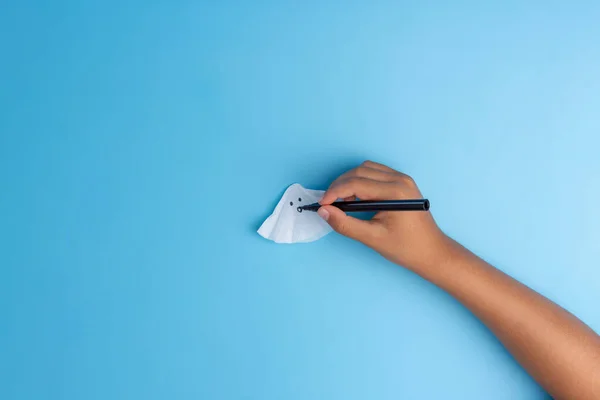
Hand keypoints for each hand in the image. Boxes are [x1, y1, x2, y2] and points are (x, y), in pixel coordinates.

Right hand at [318, 161, 448, 271]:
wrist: (432, 252)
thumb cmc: (406, 248)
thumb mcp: (372, 238)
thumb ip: (346, 224)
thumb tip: (324, 211)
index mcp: (395, 192)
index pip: (356, 183)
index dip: (335, 192)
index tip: (322, 205)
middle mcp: (400, 180)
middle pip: (360, 171)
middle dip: (340, 185)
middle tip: (328, 204)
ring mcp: (403, 179)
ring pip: (367, 169)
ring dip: (350, 181)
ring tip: (343, 201)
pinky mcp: (402, 182)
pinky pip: (376, 173)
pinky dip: (361, 181)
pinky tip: (357, 198)